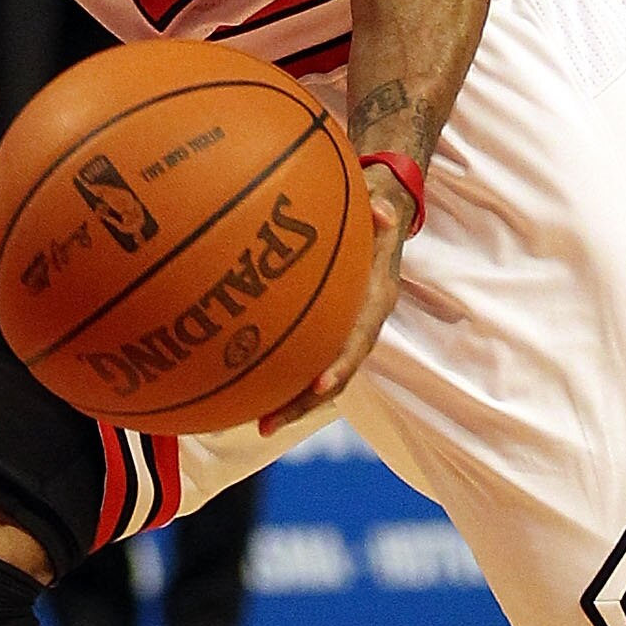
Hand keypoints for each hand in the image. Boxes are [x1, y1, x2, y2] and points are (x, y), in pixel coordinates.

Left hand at [256, 168, 412, 432]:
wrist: (379, 213)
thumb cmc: (372, 208)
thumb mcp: (378, 202)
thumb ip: (377, 208)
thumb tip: (382, 210)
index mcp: (376, 301)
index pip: (359, 341)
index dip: (340, 366)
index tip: (319, 387)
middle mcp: (361, 325)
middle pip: (335, 376)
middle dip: (303, 403)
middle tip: (267, 424)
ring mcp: (342, 332)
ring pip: (317, 377)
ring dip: (289, 403)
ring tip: (253, 424)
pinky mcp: (324, 330)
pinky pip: (303, 360)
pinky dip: (279, 378)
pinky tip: (243, 389)